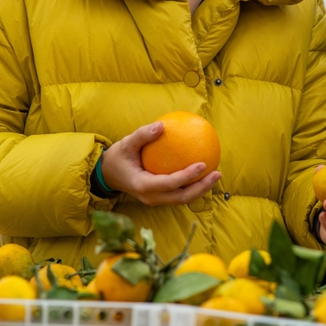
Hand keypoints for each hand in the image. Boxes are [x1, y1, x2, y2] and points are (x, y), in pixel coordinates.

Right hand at [100, 122, 221, 205]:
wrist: (108, 174)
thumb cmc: (118, 157)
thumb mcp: (126, 143)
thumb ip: (142, 135)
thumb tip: (162, 125)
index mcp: (142, 186)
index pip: (169, 184)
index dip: (187, 176)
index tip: (202, 164)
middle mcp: (150, 197)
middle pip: (181, 197)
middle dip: (201, 188)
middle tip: (217, 173)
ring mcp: (155, 200)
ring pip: (182, 199)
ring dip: (201, 189)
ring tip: (216, 174)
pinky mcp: (159, 198)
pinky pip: (179, 194)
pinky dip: (193, 186)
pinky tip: (204, 173)